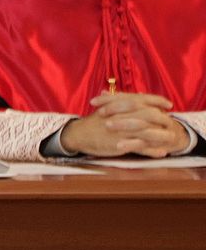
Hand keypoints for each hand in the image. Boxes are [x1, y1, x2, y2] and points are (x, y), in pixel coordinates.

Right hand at [60, 93, 190, 157]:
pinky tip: (161, 152)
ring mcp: (121, 130)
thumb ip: (122, 102)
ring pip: (147, 131)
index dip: (156, 100)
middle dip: (162, 118)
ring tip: (171, 138)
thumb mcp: (107, 107)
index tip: (168, 103)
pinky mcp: (120, 143)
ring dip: (161, 135)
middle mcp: (121, 115)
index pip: (141, 98)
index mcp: (118, 104)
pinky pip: (140, 147)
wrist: (78, 134)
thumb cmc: (93, 122)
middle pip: (148, 114)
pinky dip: (152, 150)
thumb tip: (139, 97)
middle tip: (170, 121)